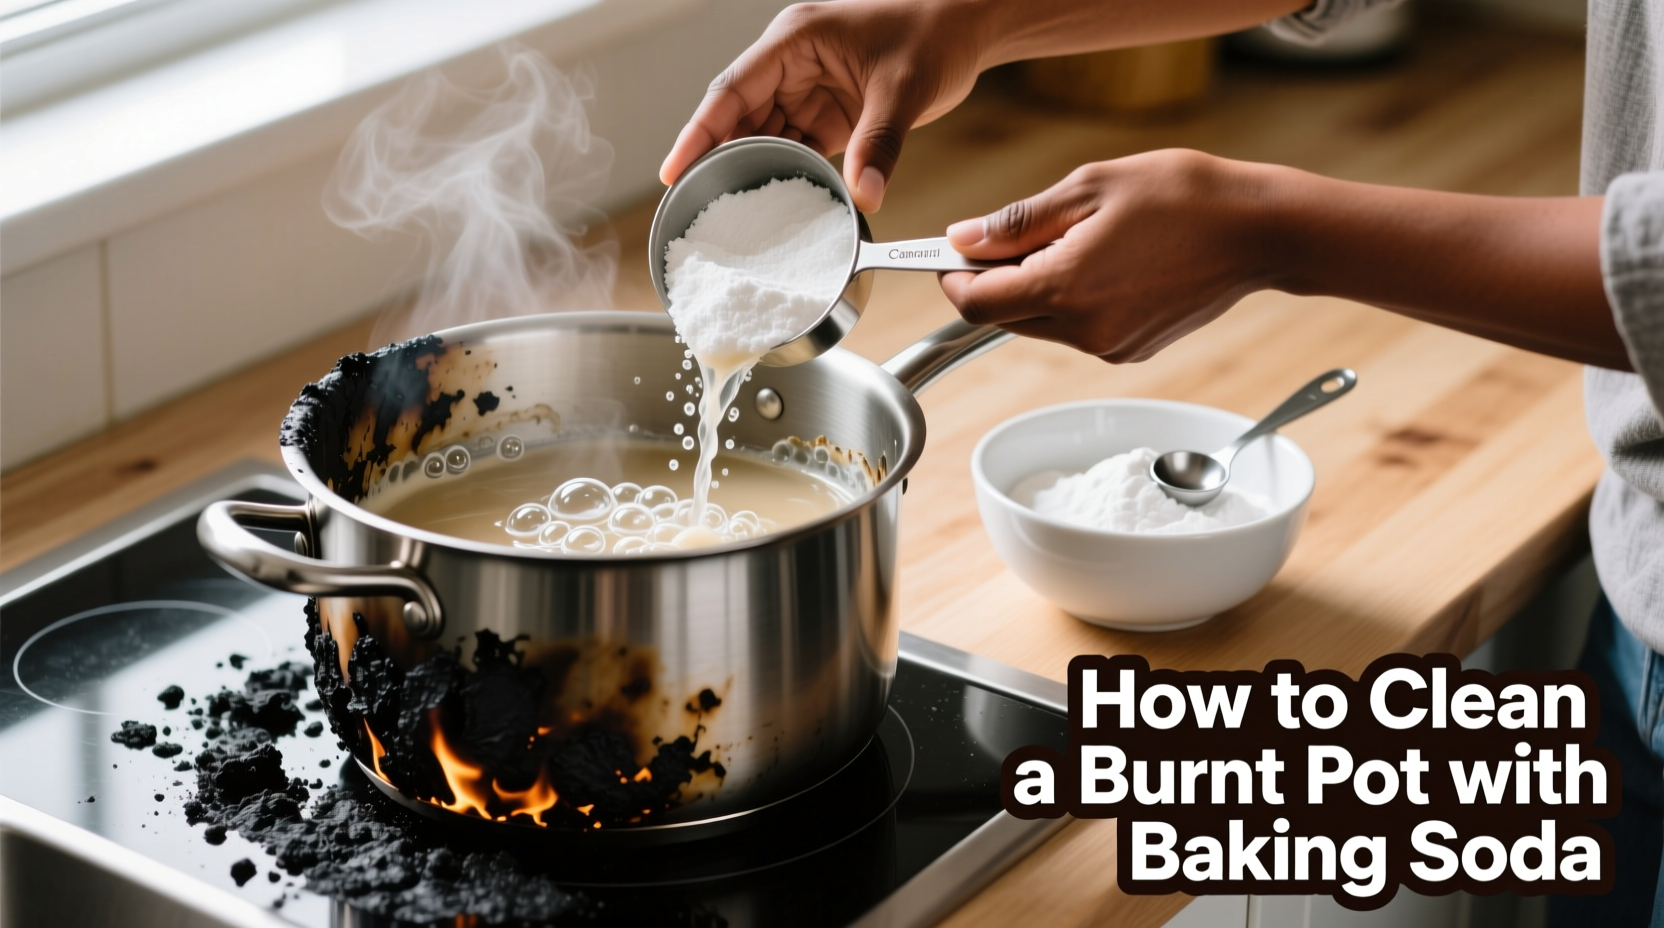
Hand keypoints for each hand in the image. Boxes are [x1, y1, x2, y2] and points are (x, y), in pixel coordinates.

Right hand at [657, 0, 990, 211]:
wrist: (967, 26)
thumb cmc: (933, 32)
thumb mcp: (904, 87)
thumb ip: (881, 142)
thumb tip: (864, 195)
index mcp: (794, 40)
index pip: (731, 89)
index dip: (699, 132)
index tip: (674, 170)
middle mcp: (792, 64)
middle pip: (738, 116)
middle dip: (719, 159)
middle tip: (697, 205)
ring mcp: (808, 89)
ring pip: (763, 135)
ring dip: (752, 170)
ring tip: (731, 214)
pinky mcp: (828, 113)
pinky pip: (796, 146)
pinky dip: (787, 173)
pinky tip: (776, 204)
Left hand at [940, 150, 1274, 362]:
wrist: (1260, 232)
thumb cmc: (1184, 197)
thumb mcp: (1088, 188)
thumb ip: (1018, 221)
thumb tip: (962, 238)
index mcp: (1064, 288)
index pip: (974, 302)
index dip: (950, 277)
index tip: (947, 253)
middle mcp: (1083, 330)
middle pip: (1001, 318)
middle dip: (991, 280)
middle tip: (1005, 236)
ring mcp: (1109, 346)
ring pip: (1037, 326)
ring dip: (1031, 290)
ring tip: (1066, 240)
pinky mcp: (1130, 350)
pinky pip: (1075, 329)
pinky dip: (1068, 300)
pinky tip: (1100, 261)